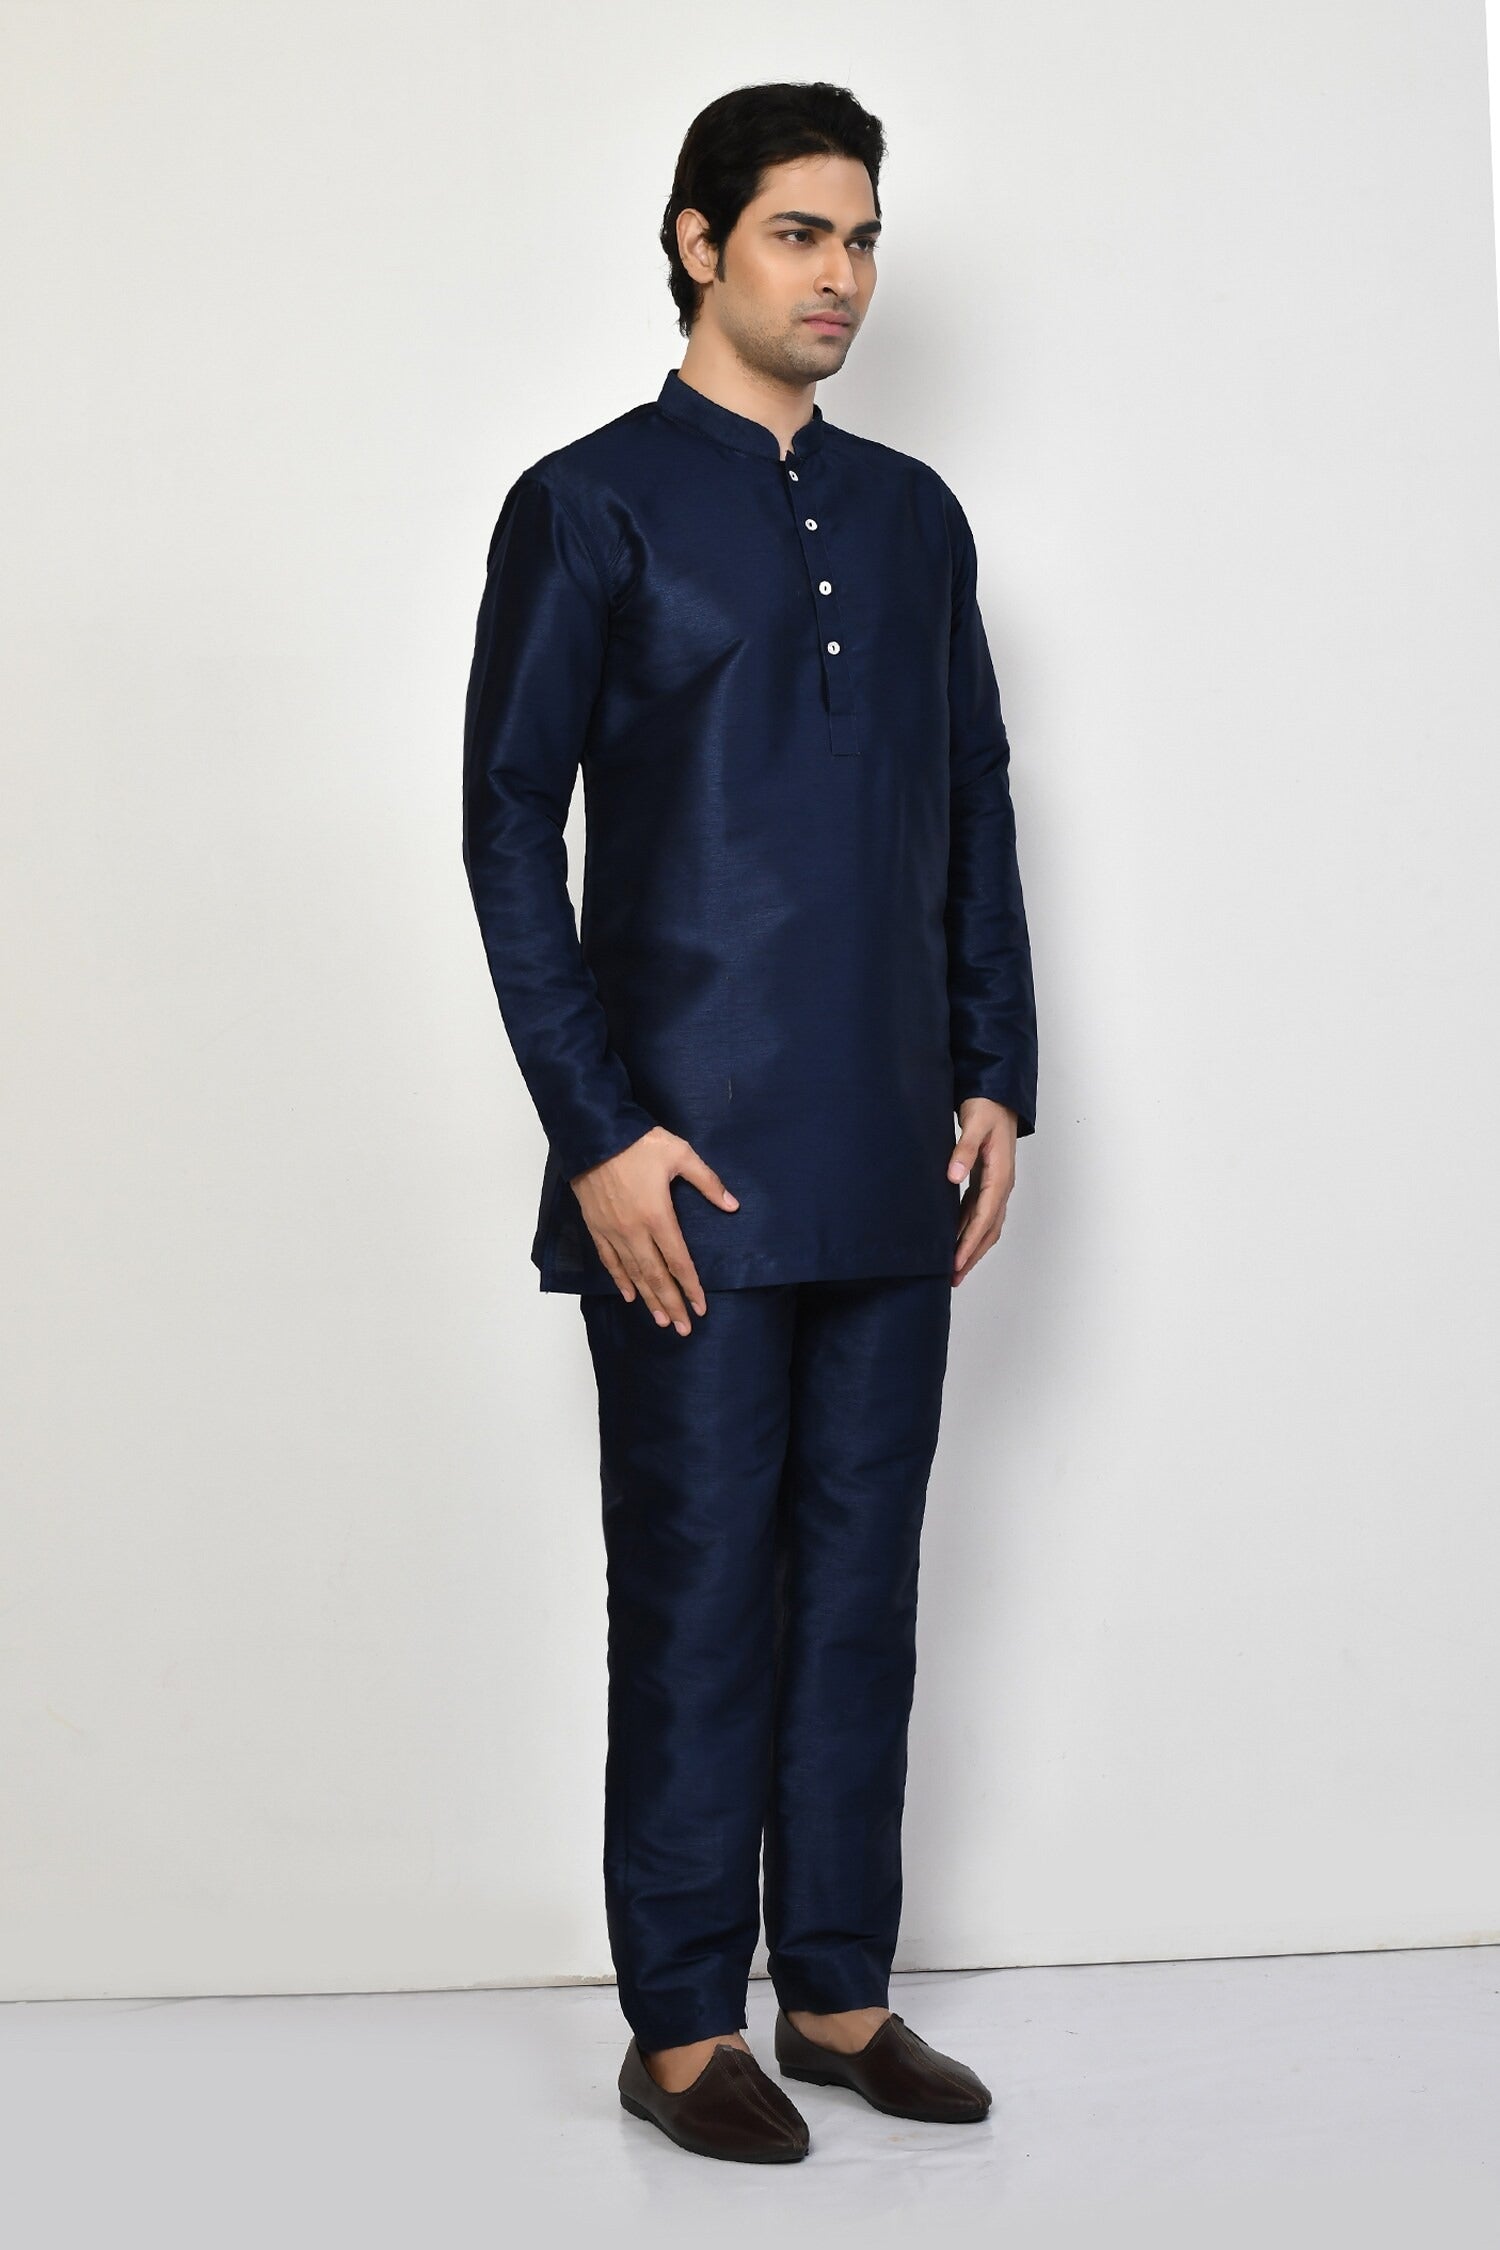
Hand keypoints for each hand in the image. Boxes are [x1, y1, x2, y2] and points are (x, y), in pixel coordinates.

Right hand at [571, 1127, 737, 1333]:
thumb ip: (708, 1182)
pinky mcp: (596, 1227)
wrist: (593, 1135)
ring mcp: (613, 1232)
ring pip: (633, 1274)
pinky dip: (621, 1281)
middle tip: (684, 1328)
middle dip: (671, 1304)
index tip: (701, 1307)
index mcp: (658, 1216)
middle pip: (656, 1276)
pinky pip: (609, 1261)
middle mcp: (634, 1232)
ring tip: (662, 1321)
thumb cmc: (640, 1143)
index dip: (690, 1286)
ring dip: (649, 1299)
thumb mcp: (681, 1155)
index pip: (678, 1261)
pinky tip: (630, 1296)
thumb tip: (733, 1206)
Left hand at [948, 1099, 1017, 1285]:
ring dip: (972, 1247)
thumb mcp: (974, 1124)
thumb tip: (954, 1175)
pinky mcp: (988, 1181)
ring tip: (954, 1268)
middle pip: (989, 1229)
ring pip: (987, 1225)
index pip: (984, 1217)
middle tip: (954, 1277)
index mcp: (1000, 1175)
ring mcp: (997, 1185)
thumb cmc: (987, 1108)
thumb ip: (964, 1149)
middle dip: (972, 1255)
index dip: (970, 1242)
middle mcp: (1002, 1185)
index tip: (956, 1261)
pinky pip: (980, 1213)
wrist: (999, 1095)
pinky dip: (969, 1230)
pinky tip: (954, 1239)